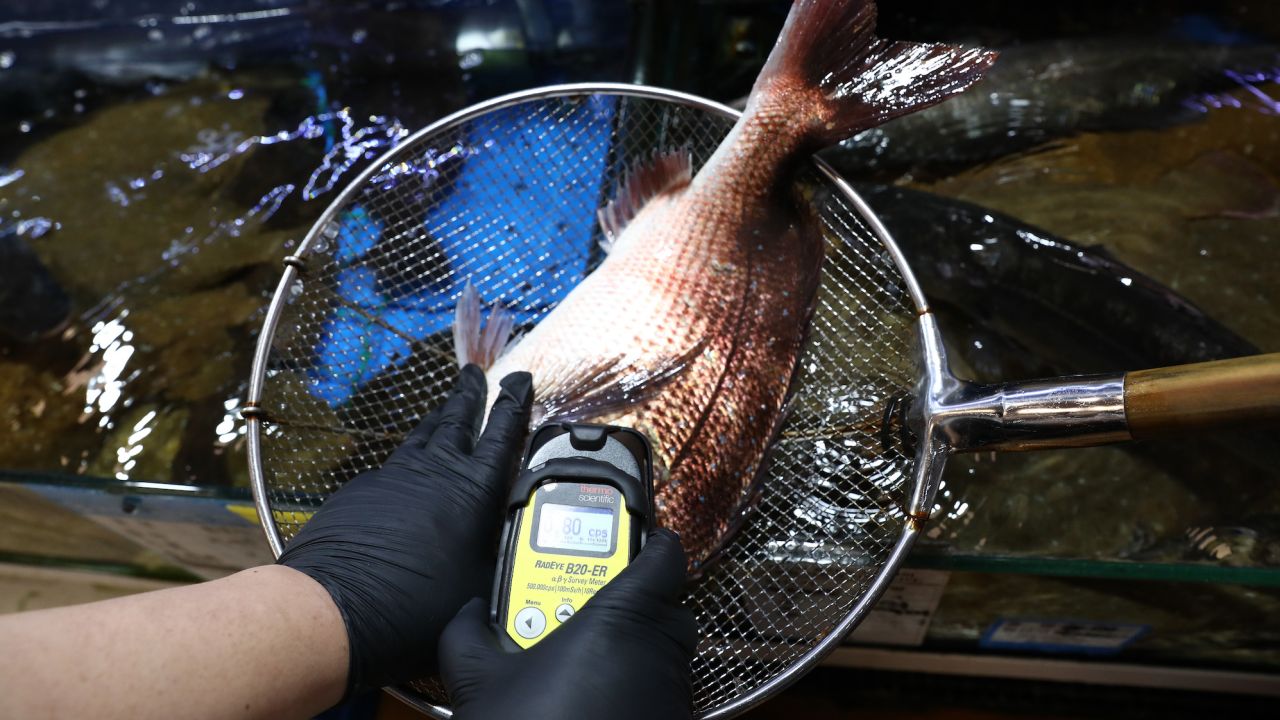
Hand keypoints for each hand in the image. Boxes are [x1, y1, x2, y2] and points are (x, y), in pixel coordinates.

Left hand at [278, 365, 532, 695]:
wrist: (339, 603)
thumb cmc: (417, 603)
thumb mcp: (480, 585)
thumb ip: (494, 558)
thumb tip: (502, 560)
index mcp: (473, 488)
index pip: (501, 433)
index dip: (513, 403)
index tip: (519, 380)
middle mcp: (434, 471)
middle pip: (456, 419)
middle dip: (469, 393)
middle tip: (475, 373)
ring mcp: (394, 476)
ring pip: (422, 436)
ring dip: (437, 419)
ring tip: (444, 408)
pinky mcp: (361, 491)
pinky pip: (390, 466)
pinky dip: (404, 460)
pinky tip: (403, 470)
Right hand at [440, 529, 696, 719]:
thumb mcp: (478, 681)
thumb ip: (468, 633)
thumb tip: (468, 610)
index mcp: (621, 620)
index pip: (665, 558)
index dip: (653, 544)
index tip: (636, 541)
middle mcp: (658, 654)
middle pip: (668, 607)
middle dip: (637, 602)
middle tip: (591, 609)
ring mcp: (671, 696)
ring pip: (666, 655)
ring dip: (637, 651)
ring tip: (585, 663)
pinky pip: (662, 695)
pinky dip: (639, 690)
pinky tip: (596, 704)